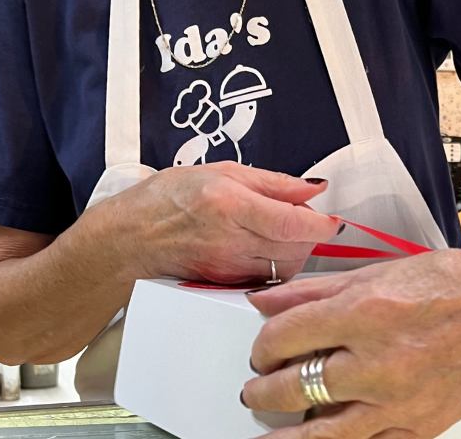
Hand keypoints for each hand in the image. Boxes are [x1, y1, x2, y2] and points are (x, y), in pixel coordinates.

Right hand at [87, 161, 341, 283]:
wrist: (126, 242)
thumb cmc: (167, 199)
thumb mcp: (220, 172)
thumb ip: (272, 182)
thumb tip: (314, 188)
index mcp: (230, 205)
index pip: (294, 222)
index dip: (322, 223)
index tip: (333, 219)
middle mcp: (232, 241)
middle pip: (297, 248)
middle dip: (310, 234)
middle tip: (301, 217)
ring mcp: (229, 270)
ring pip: (287, 267)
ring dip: (296, 250)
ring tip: (278, 231)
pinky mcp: (226, 288)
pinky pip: (269, 280)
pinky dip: (277, 265)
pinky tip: (262, 249)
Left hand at [241, 227, 460, 437]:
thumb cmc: (448, 284)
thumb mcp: (375, 273)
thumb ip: (314, 290)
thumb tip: (266, 301)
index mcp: (364, 313)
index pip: (284, 337)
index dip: (262, 345)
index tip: (262, 348)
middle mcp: (379, 361)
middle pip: (294, 387)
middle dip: (264, 389)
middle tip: (257, 387)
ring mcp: (400, 401)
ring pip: (323, 433)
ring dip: (286, 434)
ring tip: (268, 431)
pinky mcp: (420, 426)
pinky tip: (324, 438)